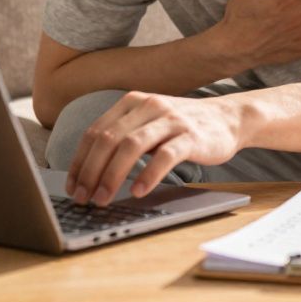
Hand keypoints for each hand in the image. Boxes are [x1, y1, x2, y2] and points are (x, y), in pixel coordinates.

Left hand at [66, 92, 243, 205]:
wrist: (228, 118)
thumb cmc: (182, 127)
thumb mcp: (148, 124)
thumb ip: (123, 138)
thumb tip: (89, 173)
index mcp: (132, 102)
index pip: (95, 132)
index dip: (79, 162)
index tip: (72, 187)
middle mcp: (148, 106)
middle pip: (108, 139)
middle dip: (90, 172)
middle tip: (83, 198)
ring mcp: (170, 119)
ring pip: (131, 146)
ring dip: (112, 176)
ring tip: (103, 199)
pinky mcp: (191, 135)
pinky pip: (164, 156)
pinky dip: (148, 175)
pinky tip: (139, 192)